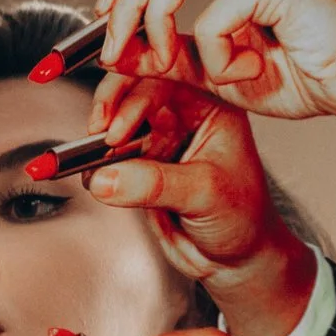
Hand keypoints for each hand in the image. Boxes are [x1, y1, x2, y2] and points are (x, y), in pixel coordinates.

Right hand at [84, 74, 316, 335]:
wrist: (236, 260)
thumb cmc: (244, 219)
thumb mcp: (205, 193)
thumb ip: (155, 183)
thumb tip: (106, 178)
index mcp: (212, 104)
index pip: (168, 76)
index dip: (136, 92)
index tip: (116, 126)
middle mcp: (184, 115)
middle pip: (135, 90)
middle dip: (112, 109)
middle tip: (97, 132)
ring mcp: (160, 139)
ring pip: (118, 122)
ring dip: (100, 139)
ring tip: (93, 160)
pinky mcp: (139, 165)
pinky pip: (109, 155)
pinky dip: (96, 163)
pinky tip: (92, 174)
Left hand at [95, 0, 335, 120]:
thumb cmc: (310, 71)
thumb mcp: (216, 67)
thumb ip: (166, 53)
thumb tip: (114, 49)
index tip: (103, 19)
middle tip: (112, 50)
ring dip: (155, 18)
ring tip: (167, 61)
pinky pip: (215, 12)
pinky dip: (214, 53)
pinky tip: (245, 70)